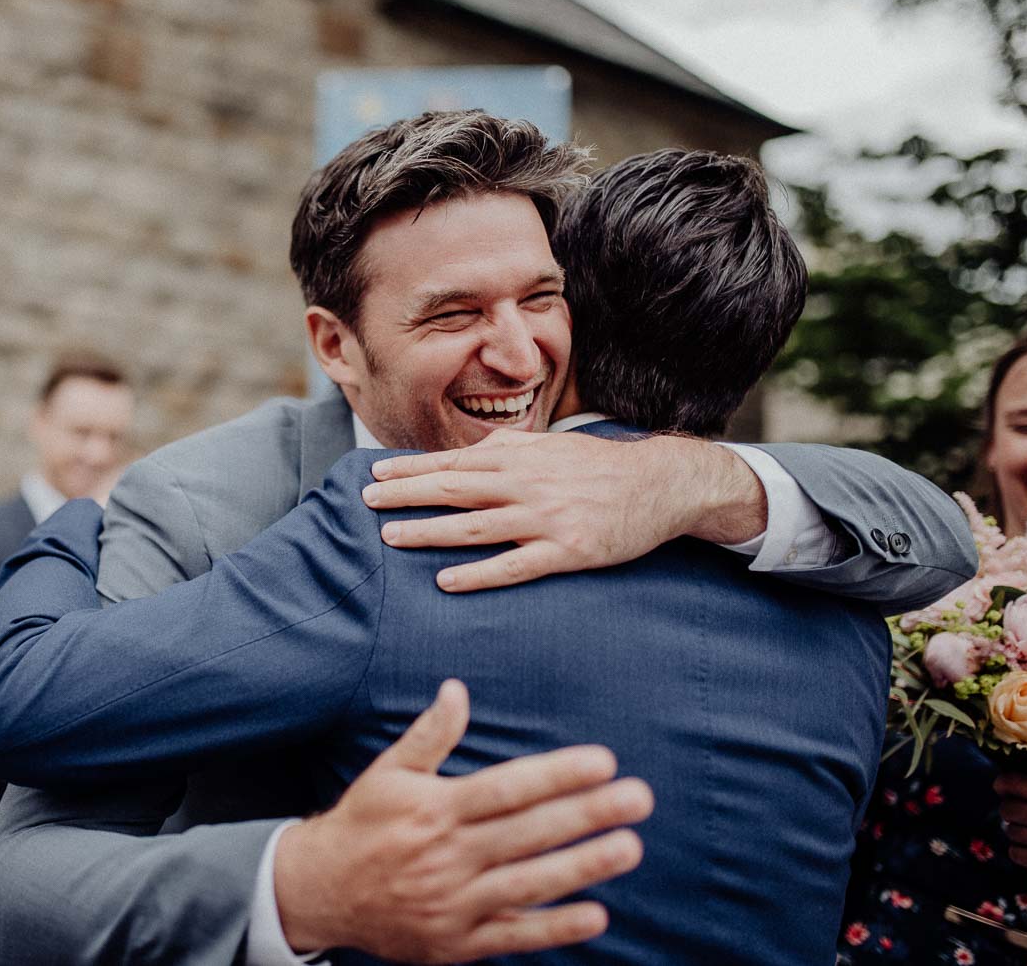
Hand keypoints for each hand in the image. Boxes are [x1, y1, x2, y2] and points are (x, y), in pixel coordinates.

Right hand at [273, 680, 651, 960]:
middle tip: (639, 798)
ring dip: (583, 866)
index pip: (507, 788)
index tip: (603, 761)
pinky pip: (513, 936)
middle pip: (529, 832)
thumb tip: (457, 688)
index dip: (557, 775)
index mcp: (434, 809)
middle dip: (587, 814)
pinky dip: (554, 928)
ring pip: (529, 884)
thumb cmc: (363, 824)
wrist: (319, 892)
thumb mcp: (389, 773)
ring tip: (630, 846)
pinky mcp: (456, 942)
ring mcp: (453, 902)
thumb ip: (430, 734)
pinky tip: (596, 914)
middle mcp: (446, 855)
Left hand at [362, 429, 765, 591]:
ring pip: (474, 527)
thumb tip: (471, 448)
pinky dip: (476, 573)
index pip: (453, 462)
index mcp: (520, 458)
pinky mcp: (566, 551)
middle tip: (366, 502)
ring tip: (390, 536)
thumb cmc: (600, 466)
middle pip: (454, 489)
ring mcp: (545, 519)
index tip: (376, 475)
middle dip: (406, 495)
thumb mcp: (551, 447)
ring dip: (428, 531)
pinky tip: (445, 580)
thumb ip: (509, 448)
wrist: (660, 485)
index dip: (411, 469)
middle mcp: (527, 485)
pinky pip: (513, 566)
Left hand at [994, 773, 1026, 867]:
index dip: (1005, 784)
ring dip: (1016, 832)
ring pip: (1012, 832)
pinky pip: (1018, 855)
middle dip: (1010, 812)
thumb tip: (1004, 782)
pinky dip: (1018, 853)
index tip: (1003, 787)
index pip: (1013, 782)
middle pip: (1008, 810)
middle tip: (1019, 813)